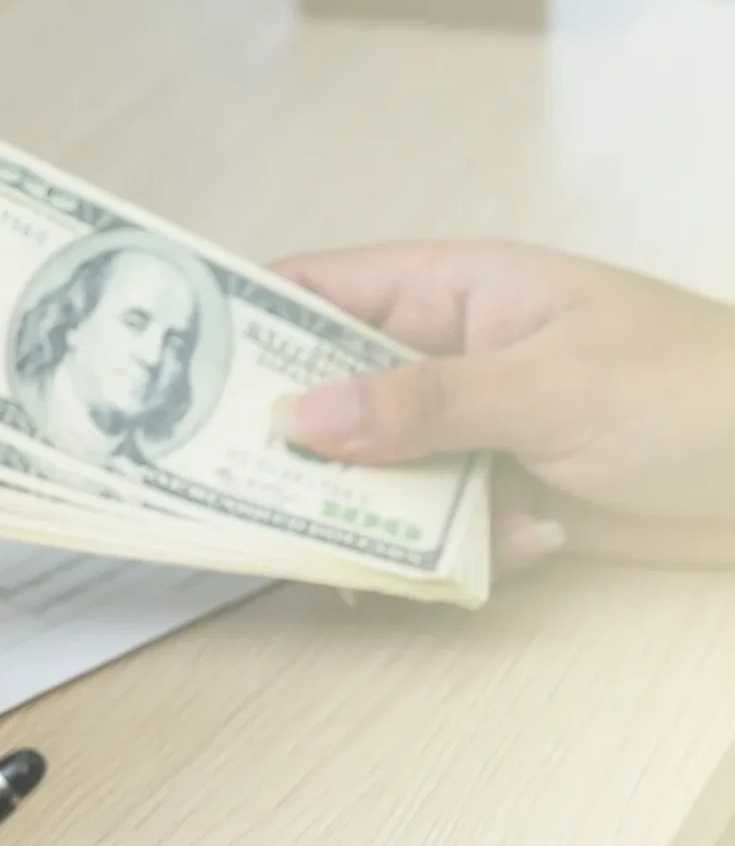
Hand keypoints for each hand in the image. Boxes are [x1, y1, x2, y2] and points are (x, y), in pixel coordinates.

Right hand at [275, 242, 734, 571]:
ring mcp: (477, 433)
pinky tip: (534, 547)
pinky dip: (463, 554)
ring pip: (371, 480)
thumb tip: (301, 417)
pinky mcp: (506, 500)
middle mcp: (453, 358)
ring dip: (385, 521)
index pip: (317, 290)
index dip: (237, 319)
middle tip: (242, 493)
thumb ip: (423, 403)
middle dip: (292, 449)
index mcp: (457, 291)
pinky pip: (435, 534)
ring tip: (392, 551)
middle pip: (325, 398)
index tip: (165, 365)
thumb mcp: (554, 385)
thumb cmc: (702, 391)